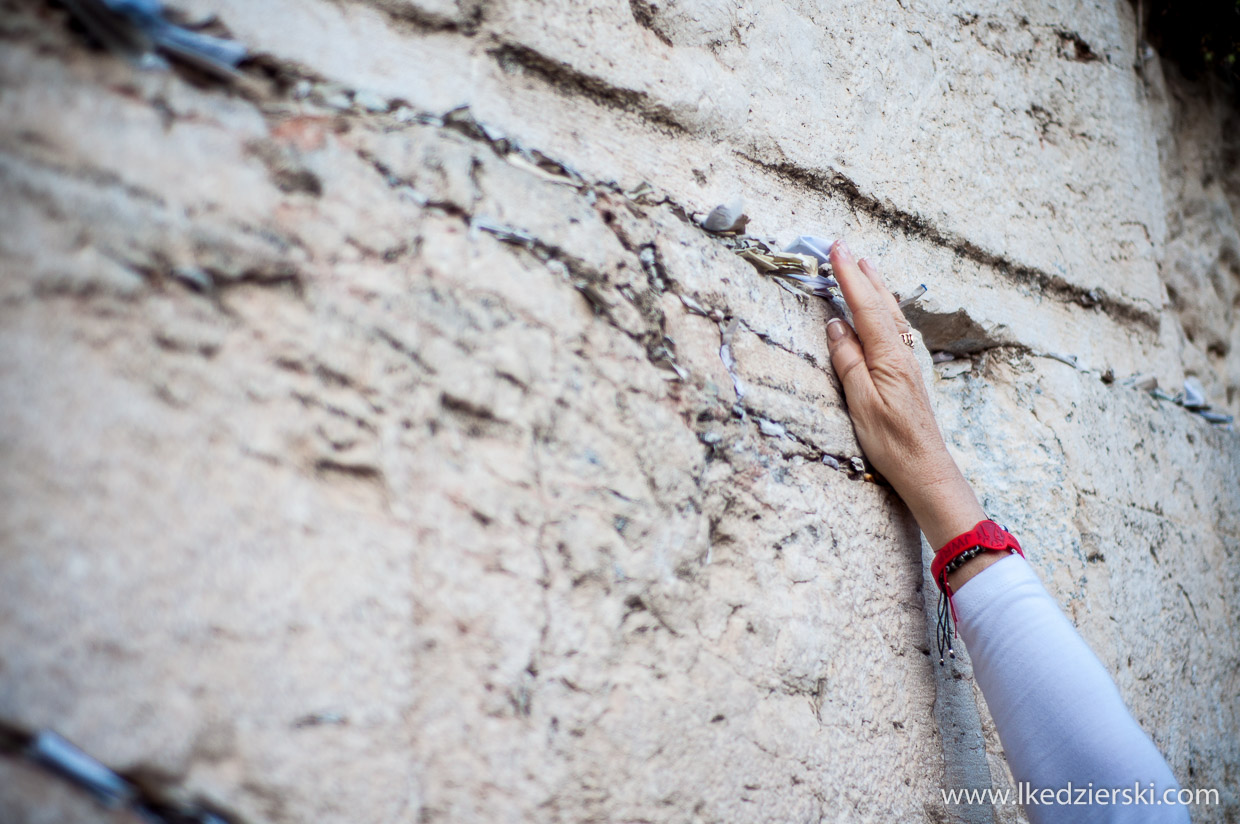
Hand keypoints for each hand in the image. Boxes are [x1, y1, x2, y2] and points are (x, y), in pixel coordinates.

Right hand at [824, 240, 984, 550]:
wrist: (925, 468)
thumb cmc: (891, 442)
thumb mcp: (861, 403)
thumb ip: (848, 361)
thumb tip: (836, 325)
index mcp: (887, 356)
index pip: (864, 306)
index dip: (848, 277)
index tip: (835, 251)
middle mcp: (901, 353)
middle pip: (880, 303)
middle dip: (861, 274)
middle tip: (845, 249)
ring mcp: (906, 362)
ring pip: (890, 314)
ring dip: (875, 287)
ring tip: (864, 266)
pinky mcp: (906, 373)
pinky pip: (893, 328)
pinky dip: (883, 308)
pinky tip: (882, 309)